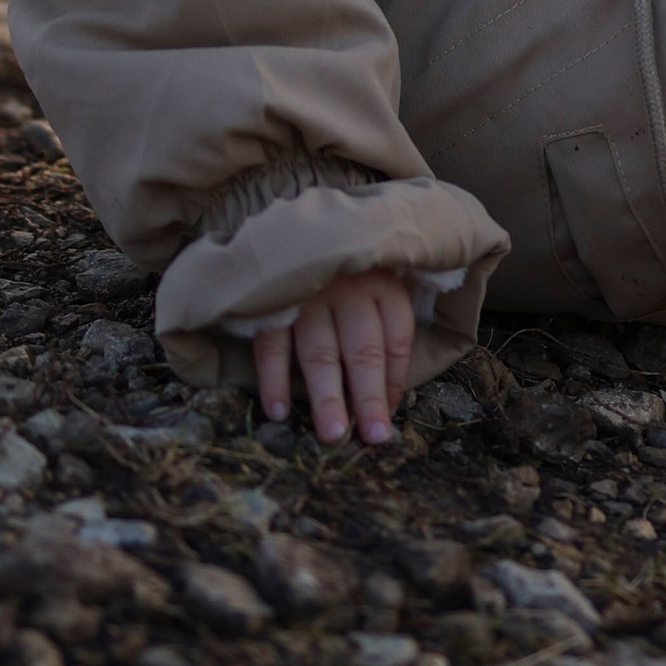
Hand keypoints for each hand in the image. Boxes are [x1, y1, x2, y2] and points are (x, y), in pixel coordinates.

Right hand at [253, 272, 416, 444]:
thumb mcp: (374, 281)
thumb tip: (387, 395)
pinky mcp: (269, 299)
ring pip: (320, 353)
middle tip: (373, 438)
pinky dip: (273, 379)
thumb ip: (382, 327)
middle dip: (367, 398)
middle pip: (363, 351)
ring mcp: (306, 293)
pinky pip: (271, 345)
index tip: (389, 417)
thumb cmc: (341, 268)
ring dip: (326, 397)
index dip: (395, 381)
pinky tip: (278, 412)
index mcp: (382, 282)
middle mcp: (348, 287)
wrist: (290, 227)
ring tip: (333, 435)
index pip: (396, 339)